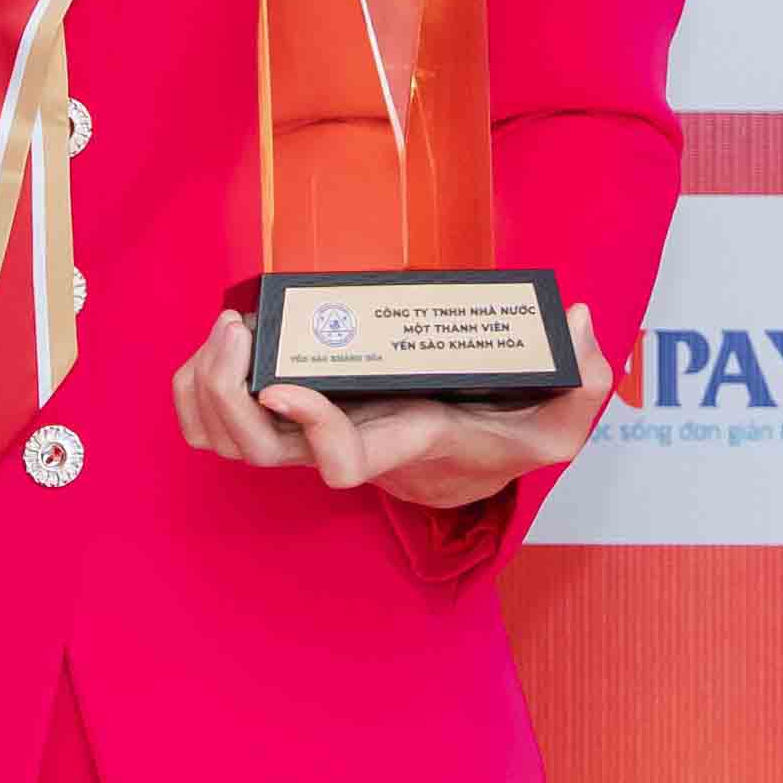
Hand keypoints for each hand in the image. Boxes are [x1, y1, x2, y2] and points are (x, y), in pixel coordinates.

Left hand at [175, 301, 616, 509]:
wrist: (463, 462)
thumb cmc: (501, 436)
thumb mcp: (555, 418)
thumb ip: (582, 380)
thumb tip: (580, 319)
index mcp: (396, 444)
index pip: (341, 463)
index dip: (311, 430)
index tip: (289, 384)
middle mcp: (342, 448)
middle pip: (257, 452)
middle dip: (230, 395)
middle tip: (237, 329)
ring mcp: (308, 440)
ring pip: (226, 441)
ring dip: (207, 388)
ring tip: (227, 327)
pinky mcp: (290, 422)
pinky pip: (218, 424)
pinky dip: (200, 389)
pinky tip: (221, 344)